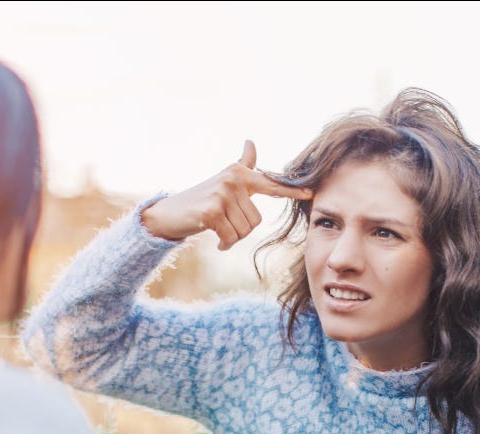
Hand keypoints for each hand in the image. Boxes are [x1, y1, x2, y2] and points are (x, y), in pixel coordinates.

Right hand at [140, 140, 311, 249]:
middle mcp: (232, 179)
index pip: (270, 184)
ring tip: (218, 229)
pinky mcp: (211, 211)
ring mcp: (221, 194)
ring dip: (232, 237)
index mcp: (239, 174)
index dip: (291, 191)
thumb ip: (243, 166)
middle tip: (224, 224)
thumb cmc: (201, 199)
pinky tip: (215, 240)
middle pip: (256, 220)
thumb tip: (250, 142)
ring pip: (244, 230)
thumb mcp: (224, 181)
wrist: (169, 213)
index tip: (310, 193)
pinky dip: (224, 244)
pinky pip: (231, 237)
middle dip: (241, 229)